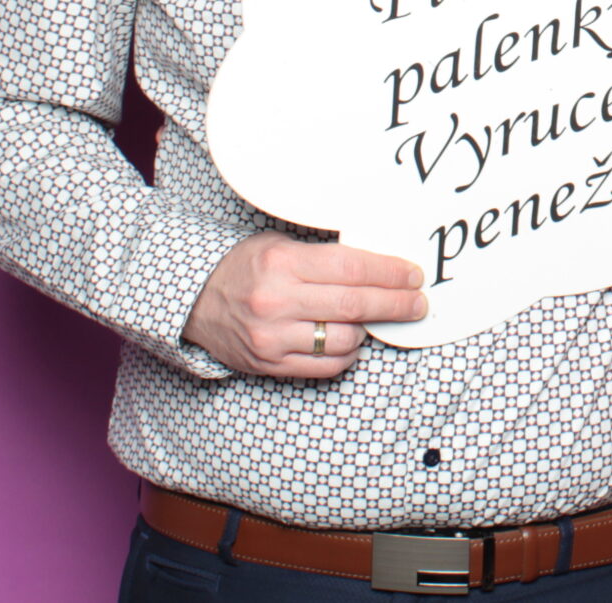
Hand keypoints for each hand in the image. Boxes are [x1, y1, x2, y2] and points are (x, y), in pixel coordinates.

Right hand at [181, 231, 425, 377]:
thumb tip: (380, 266)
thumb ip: (324, 256)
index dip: (390, 273)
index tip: (413, 276)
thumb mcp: (281, 245)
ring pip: (344, 339)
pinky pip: (326, 366)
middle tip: (417, 302)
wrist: (194, 300)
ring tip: (370, 319)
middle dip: (396, 304)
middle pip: (354, 304)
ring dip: (367, 330)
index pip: (352, 268)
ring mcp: (272, 336)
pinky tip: (349, 341)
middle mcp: (276, 300)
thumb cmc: (245, 267)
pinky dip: (346, 354)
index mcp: (282, 262)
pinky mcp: (269, 363)